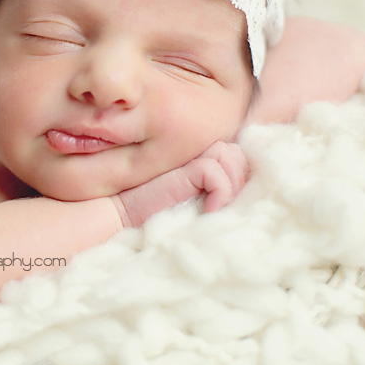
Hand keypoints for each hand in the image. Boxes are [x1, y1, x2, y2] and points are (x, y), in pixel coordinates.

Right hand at [113, 141, 249, 227]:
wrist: (120, 214)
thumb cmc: (155, 213)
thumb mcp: (190, 200)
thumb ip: (212, 188)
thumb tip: (244, 190)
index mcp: (198, 156)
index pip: (235, 154)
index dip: (238, 176)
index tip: (227, 202)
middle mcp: (195, 150)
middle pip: (237, 153)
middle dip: (238, 180)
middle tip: (222, 205)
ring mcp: (189, 156)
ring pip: (232, 157)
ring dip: (230, 187)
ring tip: (215, 207)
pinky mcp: (185, 168)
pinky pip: (218, 175)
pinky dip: (220, 195)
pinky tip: (207, 211)